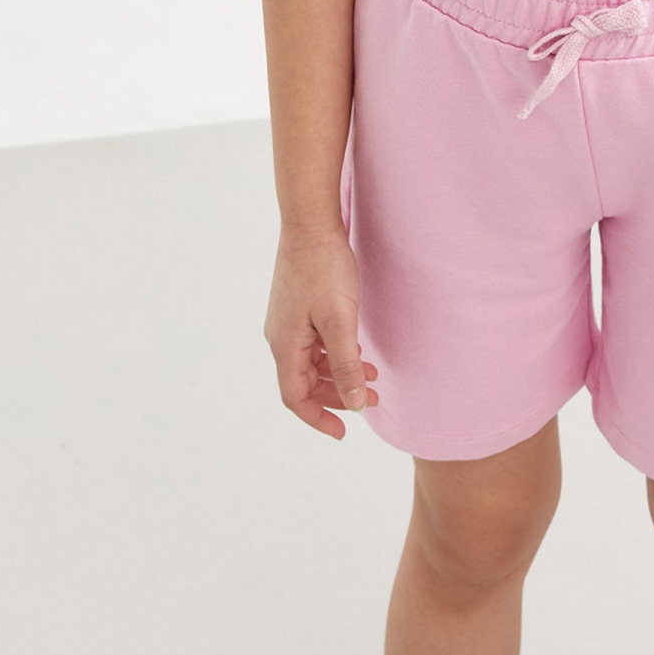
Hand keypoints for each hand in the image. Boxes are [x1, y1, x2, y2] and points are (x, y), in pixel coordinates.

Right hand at [265, 224, 379, 438]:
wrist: (310, 223)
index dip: (318, 417)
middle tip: (371, 401)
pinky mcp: (298, 305)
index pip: (295, 397)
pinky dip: (336, 353)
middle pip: (304, 382)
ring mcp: (288, 320)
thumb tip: (355, 405)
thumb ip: (347, 366)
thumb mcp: (340, 322)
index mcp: (284, 345)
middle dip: (337, 396)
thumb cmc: (324, 270)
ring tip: (373, 376)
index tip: (342, 432)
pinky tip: (359, 350)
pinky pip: (314, 342)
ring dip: (340, 374)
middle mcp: (280, 336)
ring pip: (311, 362)